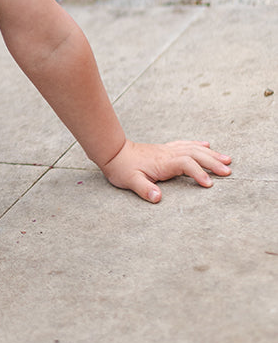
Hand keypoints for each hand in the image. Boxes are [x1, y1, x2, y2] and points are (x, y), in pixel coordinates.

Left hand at [101, 139, 231, 202]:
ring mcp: (168, 150)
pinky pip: (186, 145)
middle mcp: (169, 153)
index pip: (186, 165)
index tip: (209, 184)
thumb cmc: (122, 168)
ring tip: (227, 159)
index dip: (199, 173)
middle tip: (228, 171)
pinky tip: (207, 146)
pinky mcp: (166, 149)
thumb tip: (158, 197)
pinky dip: (198, 145)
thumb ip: (144, 189)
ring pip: (194, 149)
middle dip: (213, 162)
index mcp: (163, 162)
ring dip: (211, 154)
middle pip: (196, 155)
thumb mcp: (130, 181)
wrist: (114, 153)